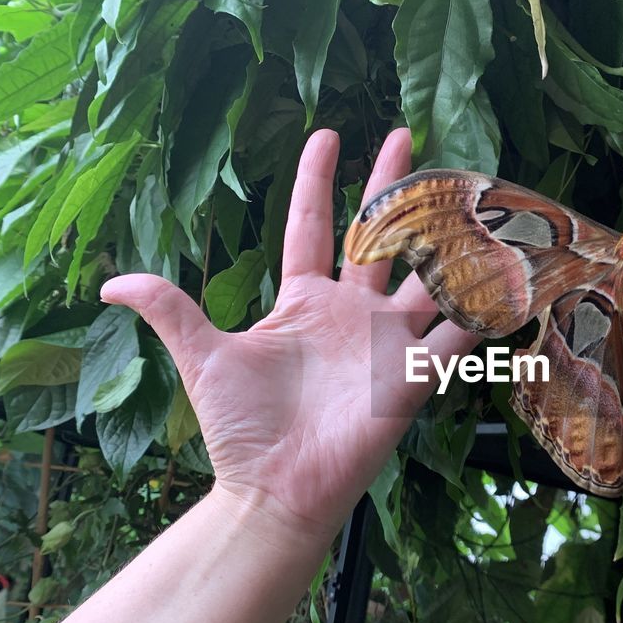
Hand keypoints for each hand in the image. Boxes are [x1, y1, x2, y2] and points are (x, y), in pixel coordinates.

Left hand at [100, 129, 478, 544]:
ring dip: (448, 235)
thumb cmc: (241, 428)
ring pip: (427, 275)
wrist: (275, 487)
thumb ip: (170, 309)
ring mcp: (386, 343)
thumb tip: (110, 282)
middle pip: (380, 236)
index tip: (327, 135)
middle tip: (408, 134)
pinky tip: (512, 276)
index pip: (314, 226)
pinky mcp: (412, 376)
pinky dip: (483, 310)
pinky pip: (455, 336)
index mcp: (304, 301)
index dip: (318, 181)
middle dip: (394, 186)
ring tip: (473, 191)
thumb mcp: (202, 355)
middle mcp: (352, 314)